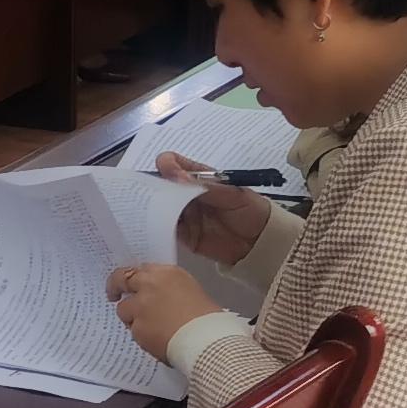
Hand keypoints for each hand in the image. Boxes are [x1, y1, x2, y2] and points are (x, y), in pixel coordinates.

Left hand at [106, 261, 222, 355]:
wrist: (208, 340)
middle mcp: (149, 285)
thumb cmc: (208, 319)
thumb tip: (156, 294)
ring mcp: (140, 306)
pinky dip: (141, 336)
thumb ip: (168, 288)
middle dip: (115, 286)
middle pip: (121, 279)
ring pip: (123, 309)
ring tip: (150, 328)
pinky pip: (133, 331)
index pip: (140, 269)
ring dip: (131, 317)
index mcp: (167, 273)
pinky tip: (157, 340)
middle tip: (113, 294)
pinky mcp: (137, 328)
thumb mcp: (191, 291)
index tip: (129, 282)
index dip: (133, 278)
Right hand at [153, 151, 271, 260]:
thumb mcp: (232, 193)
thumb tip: (175, 176)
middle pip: (162, 186)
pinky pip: (166, 230)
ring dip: (152, 207)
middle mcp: (186, 195)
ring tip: (144, 208)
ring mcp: (184, 215)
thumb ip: (204, 186)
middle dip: (152, 187)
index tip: (164, 169)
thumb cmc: (250, 210)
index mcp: (199, 178)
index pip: (175, 165)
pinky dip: (158, 227)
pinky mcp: (183, 235)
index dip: (167, 164)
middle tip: (147, 191)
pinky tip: (151, 225)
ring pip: (160, 207)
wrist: (262, 243)